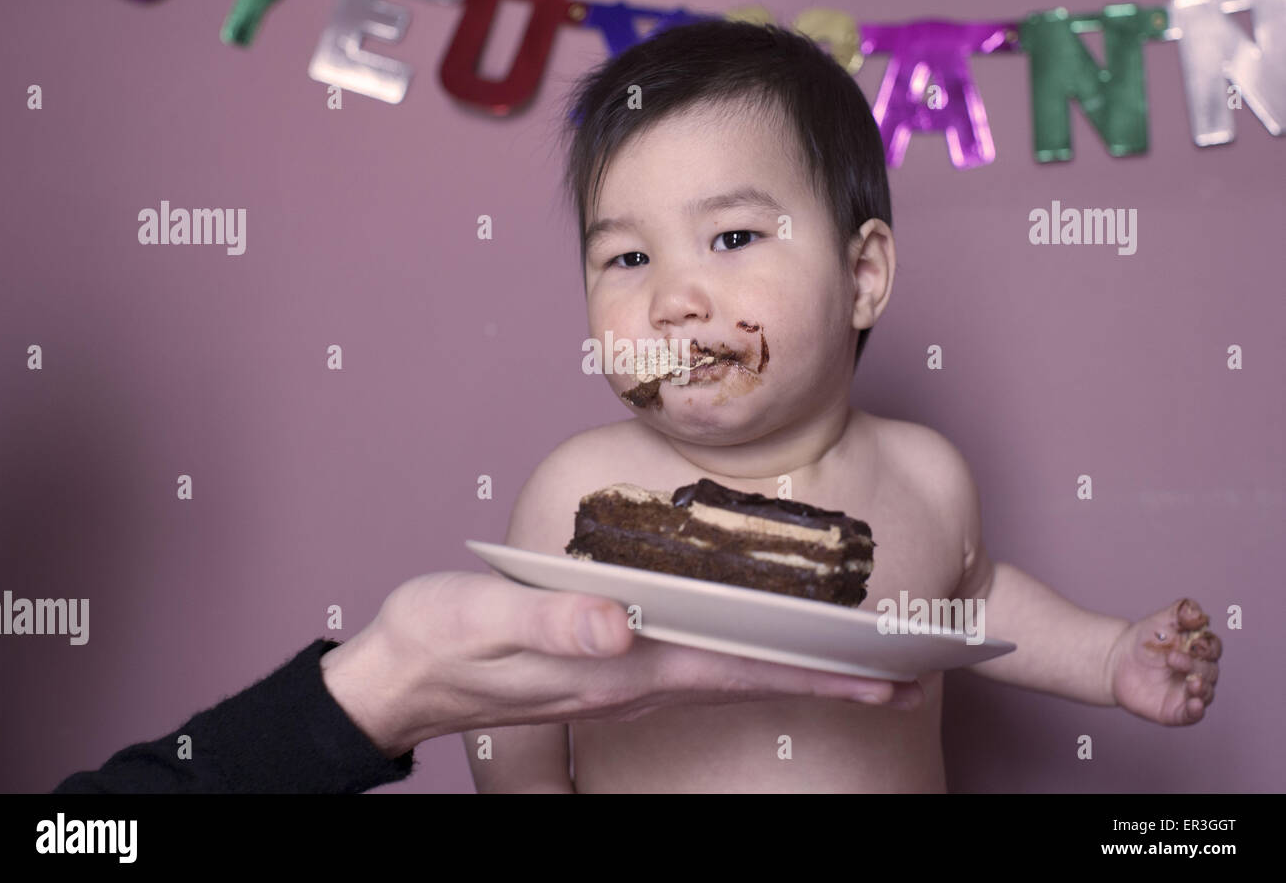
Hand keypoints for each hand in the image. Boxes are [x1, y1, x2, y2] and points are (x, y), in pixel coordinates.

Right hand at [322, 571, 923, 756]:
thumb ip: (554, 625)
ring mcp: (622, 678)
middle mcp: (634, 679)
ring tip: (852, 662)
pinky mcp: (605, 667)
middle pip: (750, 678)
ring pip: (728, 674)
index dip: (814, 670)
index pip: (738, 669)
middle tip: (904, 676)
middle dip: (829, 676)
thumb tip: (623, 624)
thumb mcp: (486, 624)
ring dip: (793, 667)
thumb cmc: (442, 642)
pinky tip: (756, 645)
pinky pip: (695, 666)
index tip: (884, 674)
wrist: (400, 677)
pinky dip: (744, 657)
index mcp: (621, 668)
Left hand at [1105, 597, 1220, 724]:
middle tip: (1173, 659)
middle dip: (1194, 665)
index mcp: (1199, 651)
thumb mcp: (1161, 620)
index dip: (1207, 646)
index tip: (1195, 643)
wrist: (1115, 661)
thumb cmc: (1144, 640)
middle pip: (1209, 670)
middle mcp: (1199, 672)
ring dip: (1202, 689)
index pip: (1213, 648)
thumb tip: (1199, 616)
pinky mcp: (1176, 711)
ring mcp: (1188, 693)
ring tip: (1193, 683)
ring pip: (1205, 693)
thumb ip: (1182, 611)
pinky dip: (1196, 711)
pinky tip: (1194, 704)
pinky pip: (1192, 715)